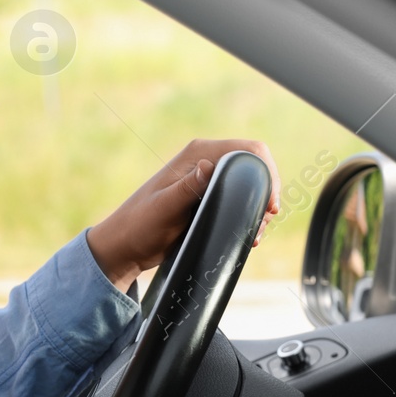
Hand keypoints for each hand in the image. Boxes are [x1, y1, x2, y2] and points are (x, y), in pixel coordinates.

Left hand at [85, 138, 281, 292]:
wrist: (125, 247)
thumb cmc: (139, 226)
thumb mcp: (163, 209)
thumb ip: (186, 188)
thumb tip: (207, 166)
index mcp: (197, 155)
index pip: (248, 150)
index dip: (267, 172)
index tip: (270, 204)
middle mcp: (206, 163)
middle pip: (255, 168)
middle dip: (266, 194)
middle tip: (263, 222)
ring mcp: (208, 182)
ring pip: (250, 187)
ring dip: (258, 209)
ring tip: (254, 234)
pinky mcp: (209, 200)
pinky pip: (239, 201)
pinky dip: (248, 216)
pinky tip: (247, 234)